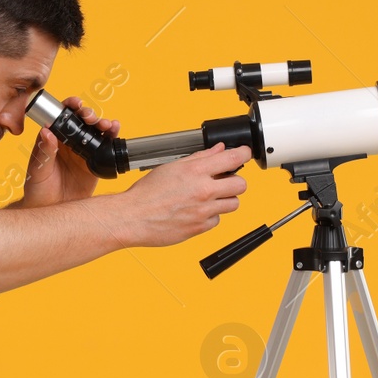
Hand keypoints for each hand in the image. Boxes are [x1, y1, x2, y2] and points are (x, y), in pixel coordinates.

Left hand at [13, 96, 120, 208]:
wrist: (50, 210)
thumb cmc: (37, 190)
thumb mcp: (37, 170)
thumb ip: (43, 152)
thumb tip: (46, 132)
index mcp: (52, 138)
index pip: (61, 115)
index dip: (69, 106)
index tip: (75, 104)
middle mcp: (68, 142)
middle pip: (81, 120)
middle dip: (88, 114)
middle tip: (90, 117)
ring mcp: (83, 152)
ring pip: (95, 131)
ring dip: (102, 123)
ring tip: (106, 125)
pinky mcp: (94, 163)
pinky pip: (105, 147)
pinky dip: (111, 137)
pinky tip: (114, 131)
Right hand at [116, 143, 250, 246]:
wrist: (133, 217)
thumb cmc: (147, 193)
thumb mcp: (172, 167)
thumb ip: (199, 158)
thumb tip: (218, 150)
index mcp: (195, 171)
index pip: (233, 159)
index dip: (243, 154)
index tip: (244, 153)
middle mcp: (203, 190)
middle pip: (241, 185)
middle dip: (235, 181)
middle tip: (224, 181)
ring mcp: (203, 210)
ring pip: (233, 204)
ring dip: (225, 200)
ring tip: (209, 198)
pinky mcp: (200, 227)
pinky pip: (217, 220)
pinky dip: (210, 215)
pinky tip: (196, 211)